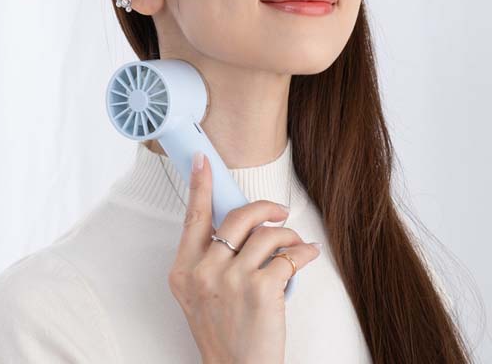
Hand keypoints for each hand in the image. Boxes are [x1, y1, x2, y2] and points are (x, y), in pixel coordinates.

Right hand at [167, 151, 320, 363]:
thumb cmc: (223, 330)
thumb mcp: (201, 292)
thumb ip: (210, 256)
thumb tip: (239, 222)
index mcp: (184, 270)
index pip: (193, 217)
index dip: (200, 185)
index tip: (202, 160)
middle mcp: (204, 271)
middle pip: (239, 217)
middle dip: (265, 208)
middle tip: (279, 211)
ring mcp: (232, 280)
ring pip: (268, 234)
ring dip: (288, 235)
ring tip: (295, 244)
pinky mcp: (261, 289)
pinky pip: (289, 256)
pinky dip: (303, 253)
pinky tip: (306, 256)